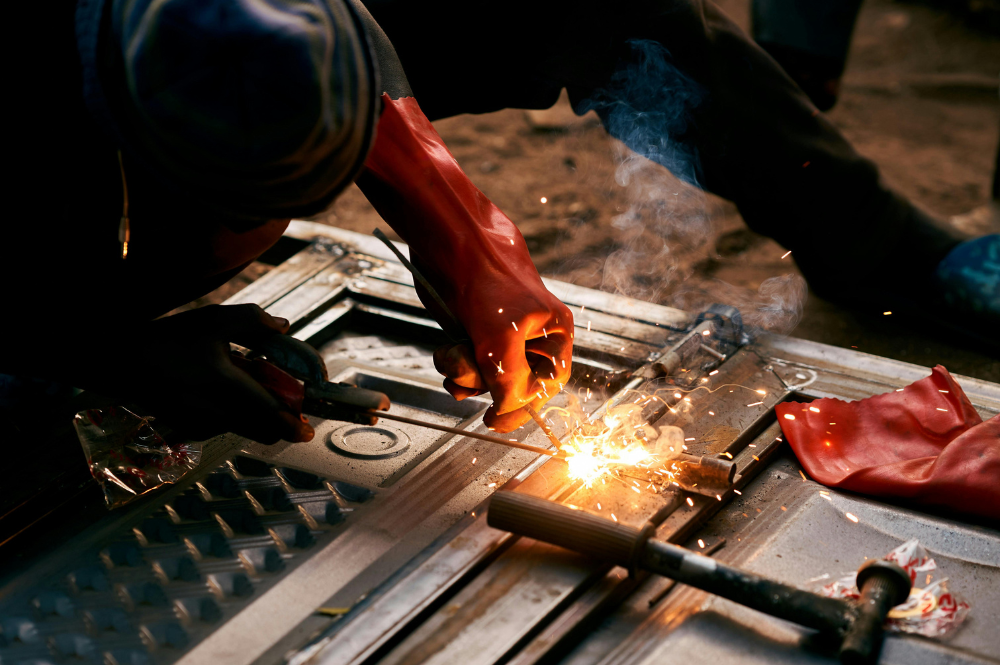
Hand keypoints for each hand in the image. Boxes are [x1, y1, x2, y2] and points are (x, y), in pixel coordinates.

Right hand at [120, 304, 313, 443]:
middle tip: (291, 409)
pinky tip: (224, 394)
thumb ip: (253, 320)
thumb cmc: (169, 338)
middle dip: (282, 424)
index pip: (267, 410)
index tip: (308, 428)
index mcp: (222, 381)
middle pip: (263, 431)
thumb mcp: (212, 318)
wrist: (120, 361)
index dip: (292, 421)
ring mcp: (199, 424)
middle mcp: (212, 410)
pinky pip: (226, 427)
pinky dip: (236, 416)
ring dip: (259, 418)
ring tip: (251, 390)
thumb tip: (284, 327)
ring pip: (246, 429)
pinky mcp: (189, 429)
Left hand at [357, 94, 573, 432]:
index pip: (549, 382)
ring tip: (452, 354)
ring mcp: (499, 329)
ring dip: (465, 374)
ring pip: (486, 374)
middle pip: (514, 382)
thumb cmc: (484, 278)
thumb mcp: (500, 339)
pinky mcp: (473, 326)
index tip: (497, 421)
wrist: (448, 239)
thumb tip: (508, 413)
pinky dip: (453, 365)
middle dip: (487, 384)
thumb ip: (510, 382)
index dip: (525, 405)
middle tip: (469, 379)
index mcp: (553, 330)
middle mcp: (530, 332)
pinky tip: (446, 352)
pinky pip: (467, 361)